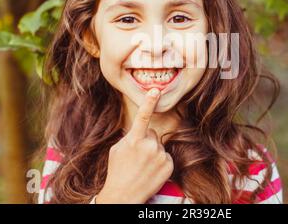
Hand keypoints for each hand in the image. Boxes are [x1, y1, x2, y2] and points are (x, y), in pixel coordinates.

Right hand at [95, 88, 173, 203]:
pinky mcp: (169, 165)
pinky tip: (151, 171)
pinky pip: (166, 156)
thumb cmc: (117, 171)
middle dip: (146, 140)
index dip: (149, 102)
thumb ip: (130, 137)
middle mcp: (149, 146)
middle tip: (136, 156)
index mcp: (134, 140)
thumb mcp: (117, 149)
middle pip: (152, 134)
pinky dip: (160, 161)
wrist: (124, 196)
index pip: (143, 116)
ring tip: (142, 166)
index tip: (155, 90)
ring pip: (159, 145)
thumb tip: (141, 130)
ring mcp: (160, 155)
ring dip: (153, 152)